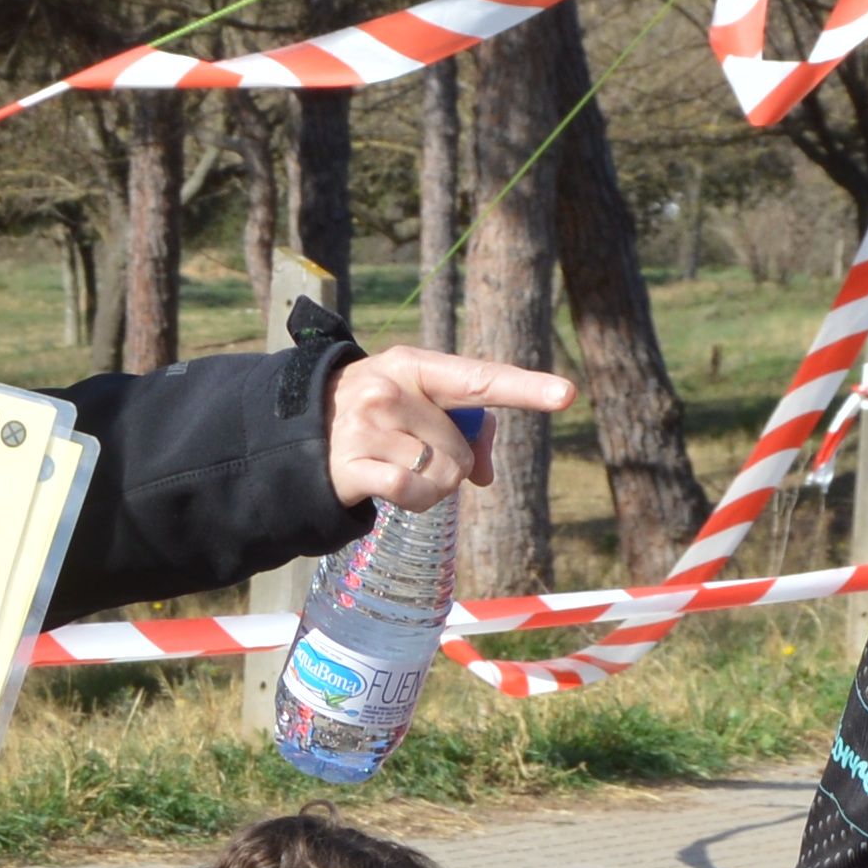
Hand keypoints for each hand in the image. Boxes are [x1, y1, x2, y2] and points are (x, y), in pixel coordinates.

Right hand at [323, 347, 575, 513]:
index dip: (526, 387)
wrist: (301, 431)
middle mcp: (388, 389)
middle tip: (417, 455)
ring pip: (442, 476)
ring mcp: (366, 427)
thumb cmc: (380, 415)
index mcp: (413, 365)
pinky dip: (417, 502)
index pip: (478, 378)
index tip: (566, 394)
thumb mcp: (420, 402)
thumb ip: (468, 427)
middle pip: (461, 449)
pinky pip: (412, 494)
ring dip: (434, 488)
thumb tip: (484, 475)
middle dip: (452, 465)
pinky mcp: (351, 465)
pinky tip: (395, 491)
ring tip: (402, 470)